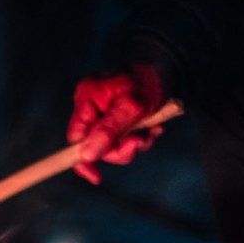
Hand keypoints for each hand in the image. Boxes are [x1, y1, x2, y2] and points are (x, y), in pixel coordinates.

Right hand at [67, 64, 165, 183]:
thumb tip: (86, 156)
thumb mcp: (132, 107)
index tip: (96, 177)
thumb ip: (108, 131)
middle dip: (120, 149)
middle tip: (140, 142)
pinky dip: (137, 138)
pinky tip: (150, 128)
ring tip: (151, 132)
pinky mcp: (114, 117)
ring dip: (133, 144)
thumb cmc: (149, 79)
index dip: (83, 159)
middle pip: (94, 144)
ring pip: (110, 145)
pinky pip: (121, 138)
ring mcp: (102, 112)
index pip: (75, 137)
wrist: (167, 65)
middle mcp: (91, 105)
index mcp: (88, 97)